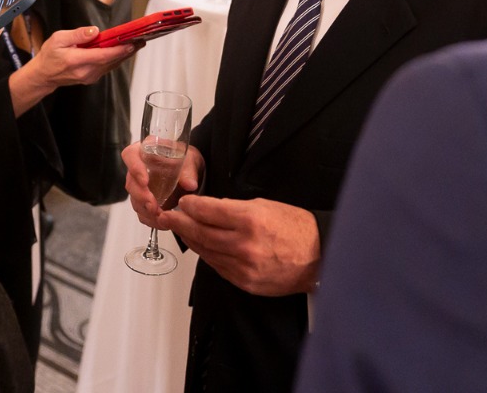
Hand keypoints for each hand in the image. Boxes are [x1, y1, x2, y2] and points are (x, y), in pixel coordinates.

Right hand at [7, 26, 136, 115]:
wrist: (44, 75)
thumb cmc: (49, 56)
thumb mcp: (58, 39)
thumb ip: (77, 35)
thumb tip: (94, 31)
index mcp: (77, 61)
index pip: (103, 56)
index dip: (119, 49)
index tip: (132, 43)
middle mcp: (86, 72)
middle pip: (112, 61)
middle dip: (128, 50)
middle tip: (141, 39)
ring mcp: (90, 76)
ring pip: (112, 64)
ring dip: (125, 54)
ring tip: (137, 43)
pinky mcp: (92, 77)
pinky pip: (108, 67)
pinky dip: (117, 58)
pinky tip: (124, 49)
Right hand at [124, 142, 203, 228]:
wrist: (188, 172)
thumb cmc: (185, 160)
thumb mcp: (190, 160)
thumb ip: (189, 171)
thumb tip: (190, 184)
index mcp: (145, 150)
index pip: (131, 155)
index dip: (134, 168)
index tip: (145, 181)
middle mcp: (138, 168)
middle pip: (131, 182)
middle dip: (141, 196)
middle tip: (153, 205)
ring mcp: (139, 186)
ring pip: (134, 200)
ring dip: (146, 211)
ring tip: (161, 217)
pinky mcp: (144, 201)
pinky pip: (142, 212)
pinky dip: (151, 220)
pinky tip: (162, 223)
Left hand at [160, 195, 320, 296]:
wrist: (319, 256)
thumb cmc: (295, 227)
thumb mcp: (265, 206)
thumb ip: (233, 209)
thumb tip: (208, 209)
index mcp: (250, 220)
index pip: (208, 211)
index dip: (190, 206)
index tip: (182, 202)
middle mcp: (244, 245)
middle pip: (201, 233)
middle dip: (180, 223)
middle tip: (167, 216)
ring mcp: (243, 267)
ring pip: (205, 251)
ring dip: (190, 239)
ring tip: (180, 230)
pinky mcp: (244, 282)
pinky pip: (217, 266)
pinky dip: (206, 255)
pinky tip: (200, 246)